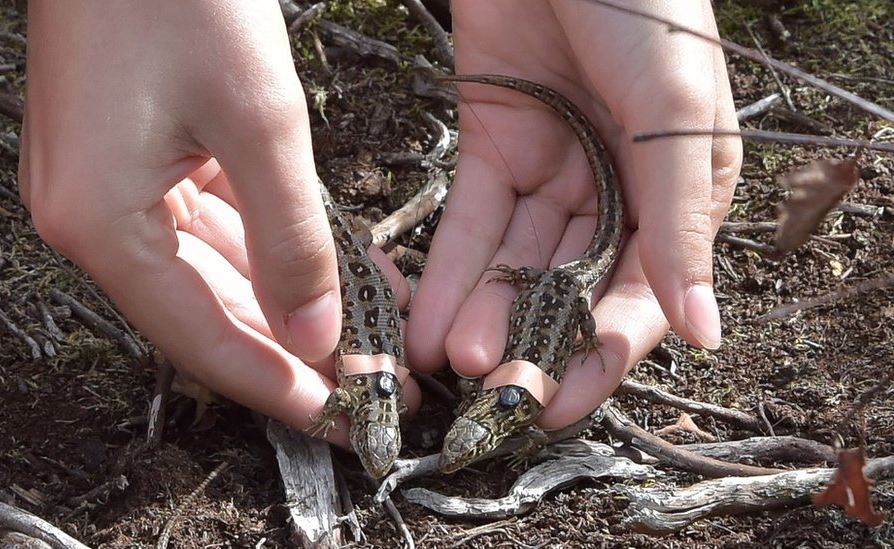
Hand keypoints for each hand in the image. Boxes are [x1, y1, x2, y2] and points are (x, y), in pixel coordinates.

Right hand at [19, 1, 417, 441]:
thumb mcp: (258, 123)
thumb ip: (290, 239)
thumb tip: (316, 336)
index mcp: (100, 223)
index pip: (200, 340)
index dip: (273, 385)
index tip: (336, 417)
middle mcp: (93, 218)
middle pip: (205, 314)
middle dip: (289, 350)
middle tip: (362, 383)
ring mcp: (111, 187)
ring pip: (214, 273)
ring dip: (288, 301)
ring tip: (364, 332)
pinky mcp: (137, 157)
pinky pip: (212, 224)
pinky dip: (271, 247)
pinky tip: (330, 267)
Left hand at [407, 0, 741, 428]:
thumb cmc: (642, 4)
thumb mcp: (673, 115)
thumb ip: (680, 224)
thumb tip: (704, 332)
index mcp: (681, 189)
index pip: (644, 290)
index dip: (604, 350)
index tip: (561, 401)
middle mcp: (619, 187)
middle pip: (573, 285)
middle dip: (535, 342)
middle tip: (496, 395)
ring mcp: (553, 169)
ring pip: (517, 262)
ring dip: (486, 313)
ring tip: (454, 362)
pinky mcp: (494, 146)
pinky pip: (473, 221)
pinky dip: (452, 270)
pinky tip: (428, 321)